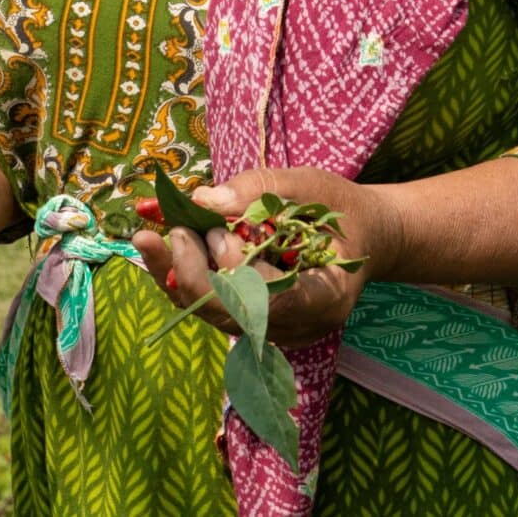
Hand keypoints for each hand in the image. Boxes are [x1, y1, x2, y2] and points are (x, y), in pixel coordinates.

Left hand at [132, 168, 399, 351]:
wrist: (367, 238)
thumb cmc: (342, 209)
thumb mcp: (308, 186)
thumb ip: (259, 190)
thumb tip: (203, 200)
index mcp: (325, 296)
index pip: (267, 302)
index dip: (231, 273)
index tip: (213, 233)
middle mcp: (299, 326)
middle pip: (231, 316)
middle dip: (192, 274)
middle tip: (173, 230)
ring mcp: (278, 332)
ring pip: (214, 316)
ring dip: (178, 276)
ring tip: (150, 238)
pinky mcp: (258, 324)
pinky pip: (215, 309)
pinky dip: (187, 279)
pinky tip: (162, 251)